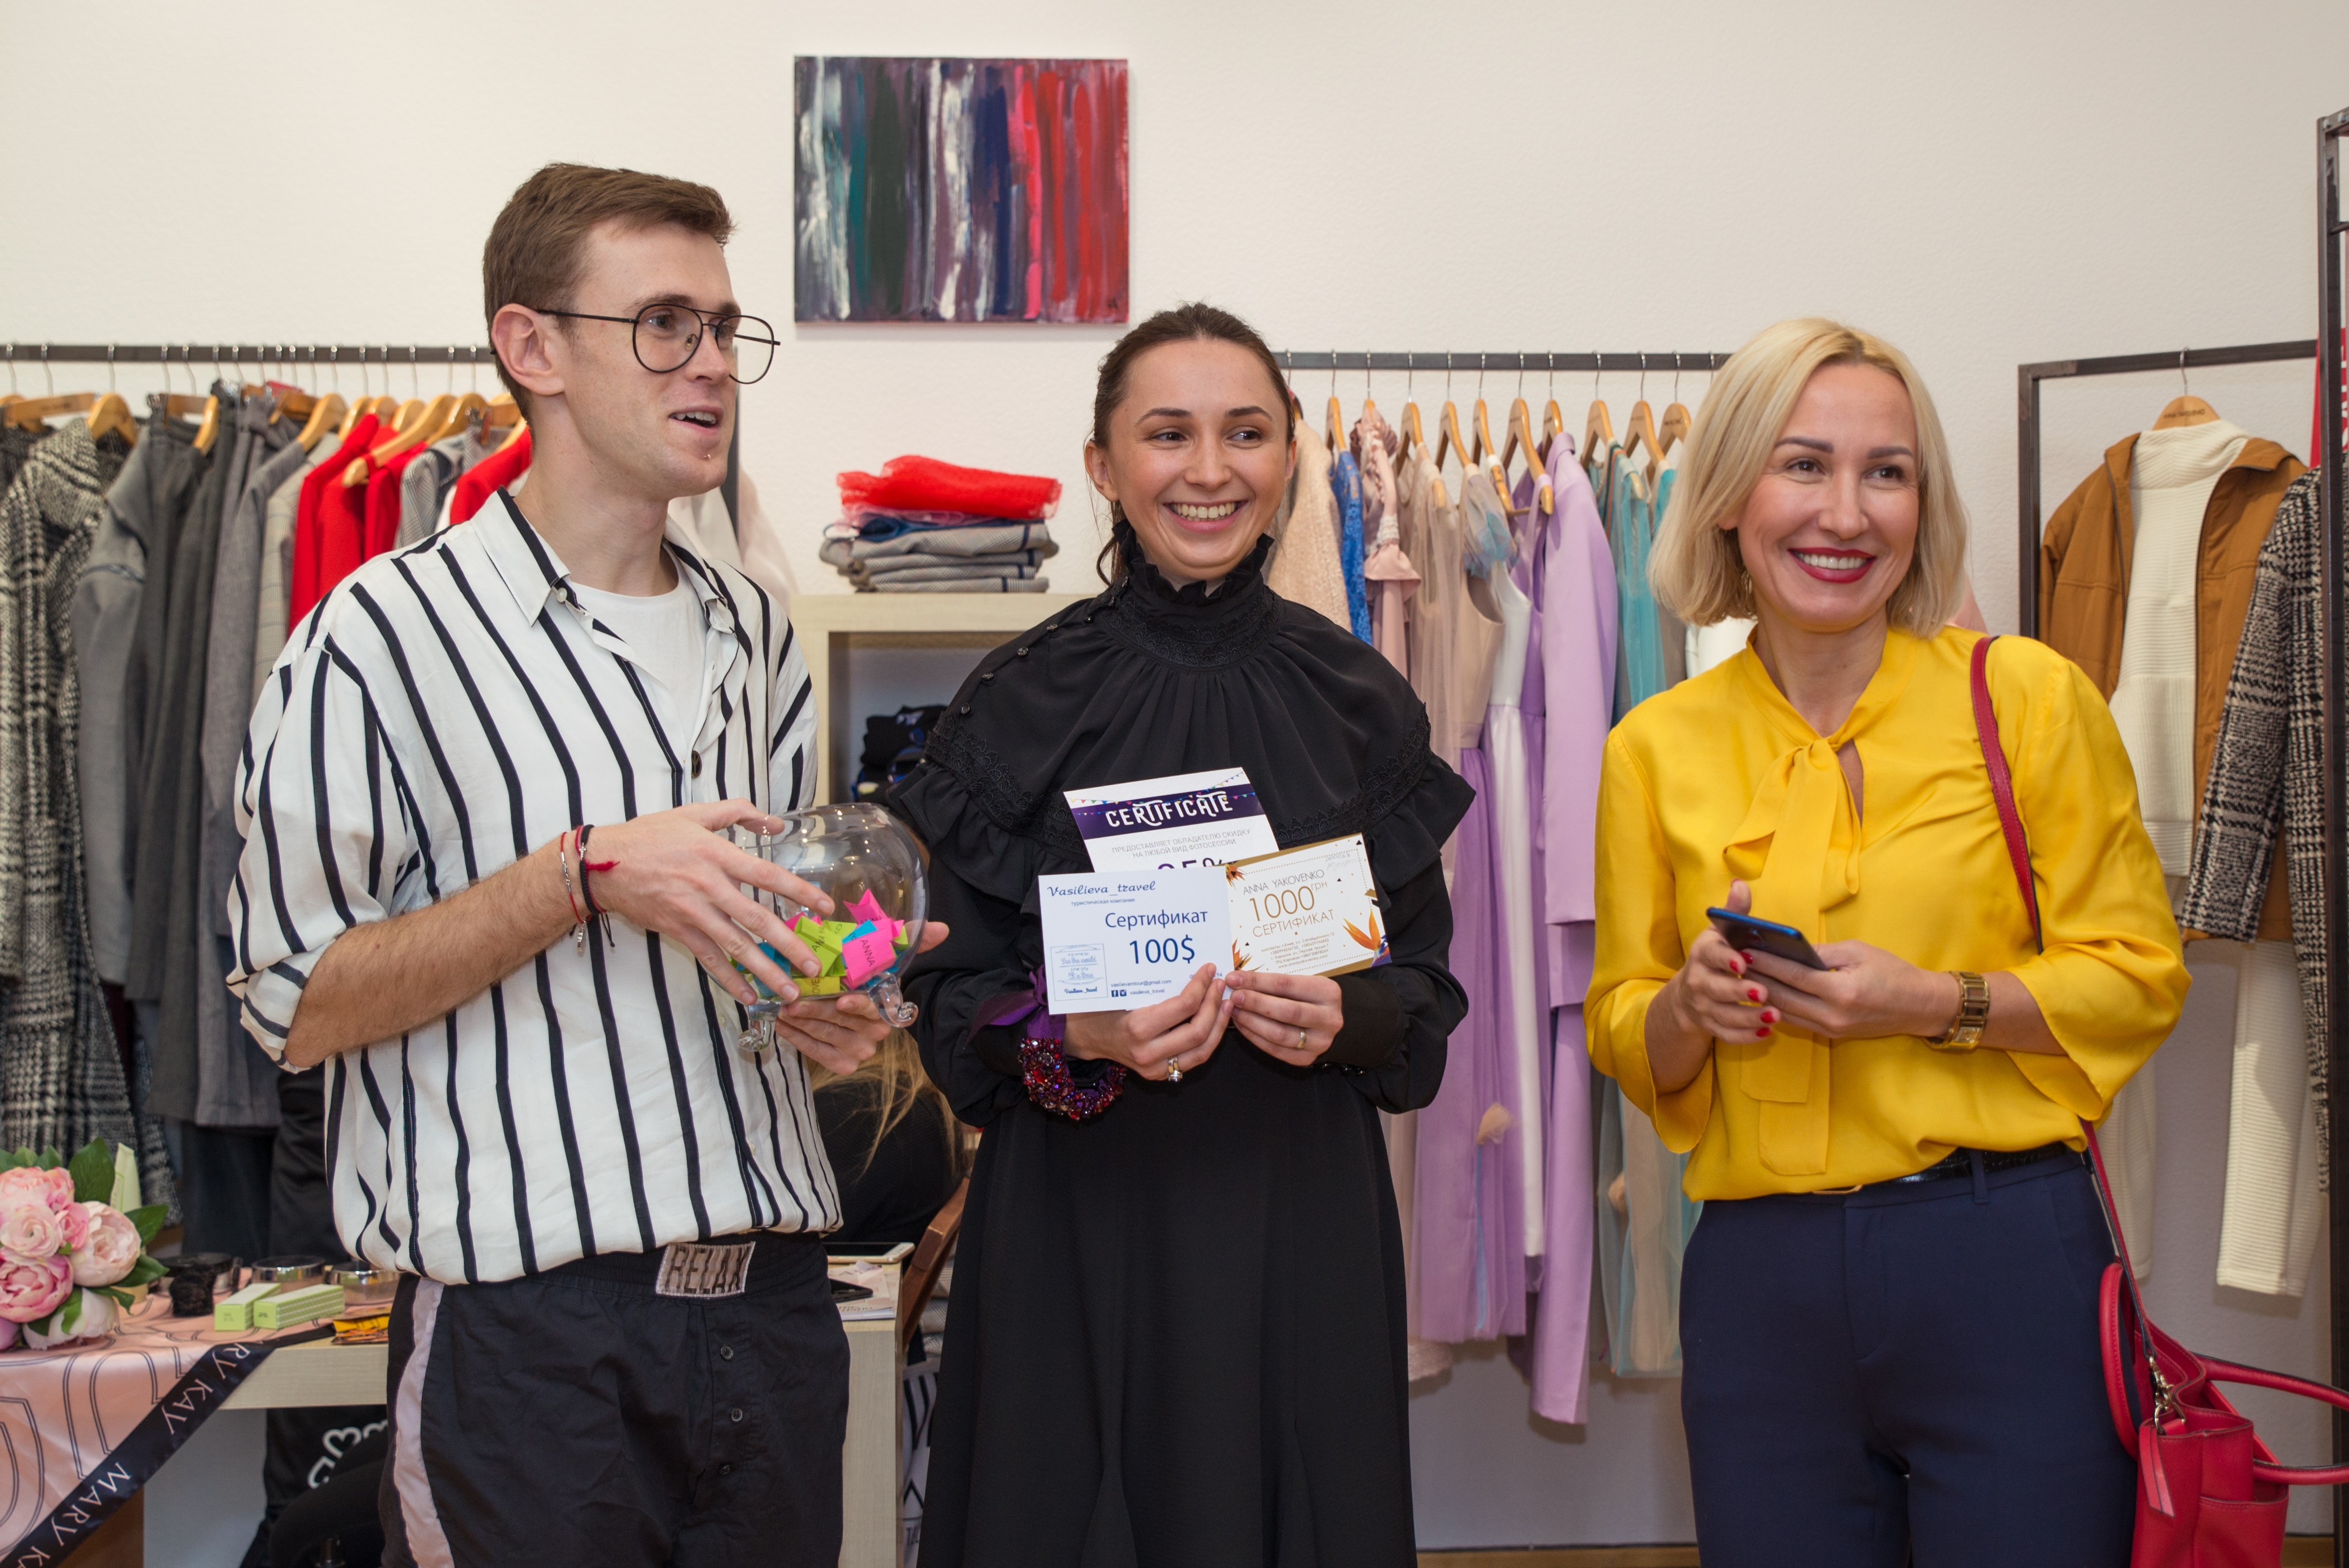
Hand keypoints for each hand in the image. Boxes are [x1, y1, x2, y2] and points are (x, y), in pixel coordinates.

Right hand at [584, 800, 836, 1008]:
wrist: (602, 864)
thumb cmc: (650, 835)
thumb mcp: (694, 813)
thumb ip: (737, 812)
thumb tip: (775, 823)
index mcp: (717, 855)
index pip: (768, 876)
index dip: (799, 893)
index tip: (825, 908)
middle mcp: (708, 886)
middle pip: (756, 919)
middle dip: (788, 945)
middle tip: (813, 966)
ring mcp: (692, 912)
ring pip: (735, 946)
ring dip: (765, 971)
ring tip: (790, 992)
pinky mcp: (677, 931)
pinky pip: (708, 959)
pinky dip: (729, 979)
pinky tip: (749, 995)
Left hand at [773, 925, 952, 1075]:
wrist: (843, 1003)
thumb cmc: (861, 977)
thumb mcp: (882, 955)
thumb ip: (911, 940)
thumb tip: (943, 928)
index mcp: (888, 1004)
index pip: (876, 1008)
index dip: (859, 1006)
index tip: (842, 1000)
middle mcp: (878, 1030)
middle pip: (844, 1021)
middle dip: (817, 1009)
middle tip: (793, 999)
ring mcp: (862, 1049)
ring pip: (828, 1036)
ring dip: (804, 1023)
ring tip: (784, 1009)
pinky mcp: (844, 1063)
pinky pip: (819, 1053)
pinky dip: (799, 1040)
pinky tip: (784, 1026)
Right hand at [1063, 964, 1233, 1081]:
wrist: (1086, 1037)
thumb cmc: (1102, 1008)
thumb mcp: (1122, 992)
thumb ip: (1154, 984)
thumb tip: (1190, 964)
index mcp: (1137, 1028)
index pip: (1183, 1007)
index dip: (1201, 986)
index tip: (1209, 970)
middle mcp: (1148, 1053)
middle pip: (1198, 1031)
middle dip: (1214, 1004)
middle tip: (1220, 984)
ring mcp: (1156, 1068)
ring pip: (1203, 1050)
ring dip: (1219, 1024)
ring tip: (1226, 1002)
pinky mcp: (1161, 1074)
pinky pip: (1195, 1058)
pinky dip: (1210, 1039)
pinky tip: (1215, 1021)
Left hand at [1221, 970, 1343, 1065]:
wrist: (1327, 1023)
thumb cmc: (1309, 998)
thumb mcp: (1301, 984)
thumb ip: (1275, 983)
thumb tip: (1239, 980)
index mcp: (1328, 993)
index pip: (1287, 985)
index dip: (1257, 981)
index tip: (1234, 978)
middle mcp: (1328, 1019)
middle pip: (1286, 1011)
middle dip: (1255, 1003)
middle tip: (1234, 996)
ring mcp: (1319, 1042)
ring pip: (1279, 1034)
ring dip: (1252, 1021)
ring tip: (1234, 1011)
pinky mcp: (1306, 1058)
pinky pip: (1275, 1049)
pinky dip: (1254, 1037)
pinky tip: (1242, 1025)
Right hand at [1656, 879, 1775, 1048]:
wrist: (1688, 992)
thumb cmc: (1715, 956)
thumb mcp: (1720, 932)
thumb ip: (1734, 912)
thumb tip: (1741, 884)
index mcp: (1703, 954)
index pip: (1711, 956)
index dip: (1726, 960)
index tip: (1743, 963)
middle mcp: (1698, 981)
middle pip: (1716, 989)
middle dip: (1740, 992)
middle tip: (1765, 993)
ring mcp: (1702, 1006)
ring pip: (1723, 1015)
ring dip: (1747, 1018)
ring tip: (1774, 1016)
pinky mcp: (1709, 1026)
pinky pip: (1725, 1034)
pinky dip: (1744, 1036)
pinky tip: (1766, 1034)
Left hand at [1741, 938, 1957, 1041]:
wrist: (1919, 1006)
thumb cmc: (1892, 972)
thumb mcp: (1858, 953)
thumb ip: (1821, 953)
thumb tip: (1788, 947)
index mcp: (1841, 991)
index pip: (1793, 976)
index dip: (1766, 963)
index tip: (1744, 950)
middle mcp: (1833, 1015)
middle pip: (1783, 998)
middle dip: (1757, 980)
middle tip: (1734, 963)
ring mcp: (1831, 1029)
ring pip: (1786, 1013)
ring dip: (1763, 996)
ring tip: (1743, 978)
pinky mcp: (1832, 1035)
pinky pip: (1798, 1021)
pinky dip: (1779, 1008)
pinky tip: (1765, 994)